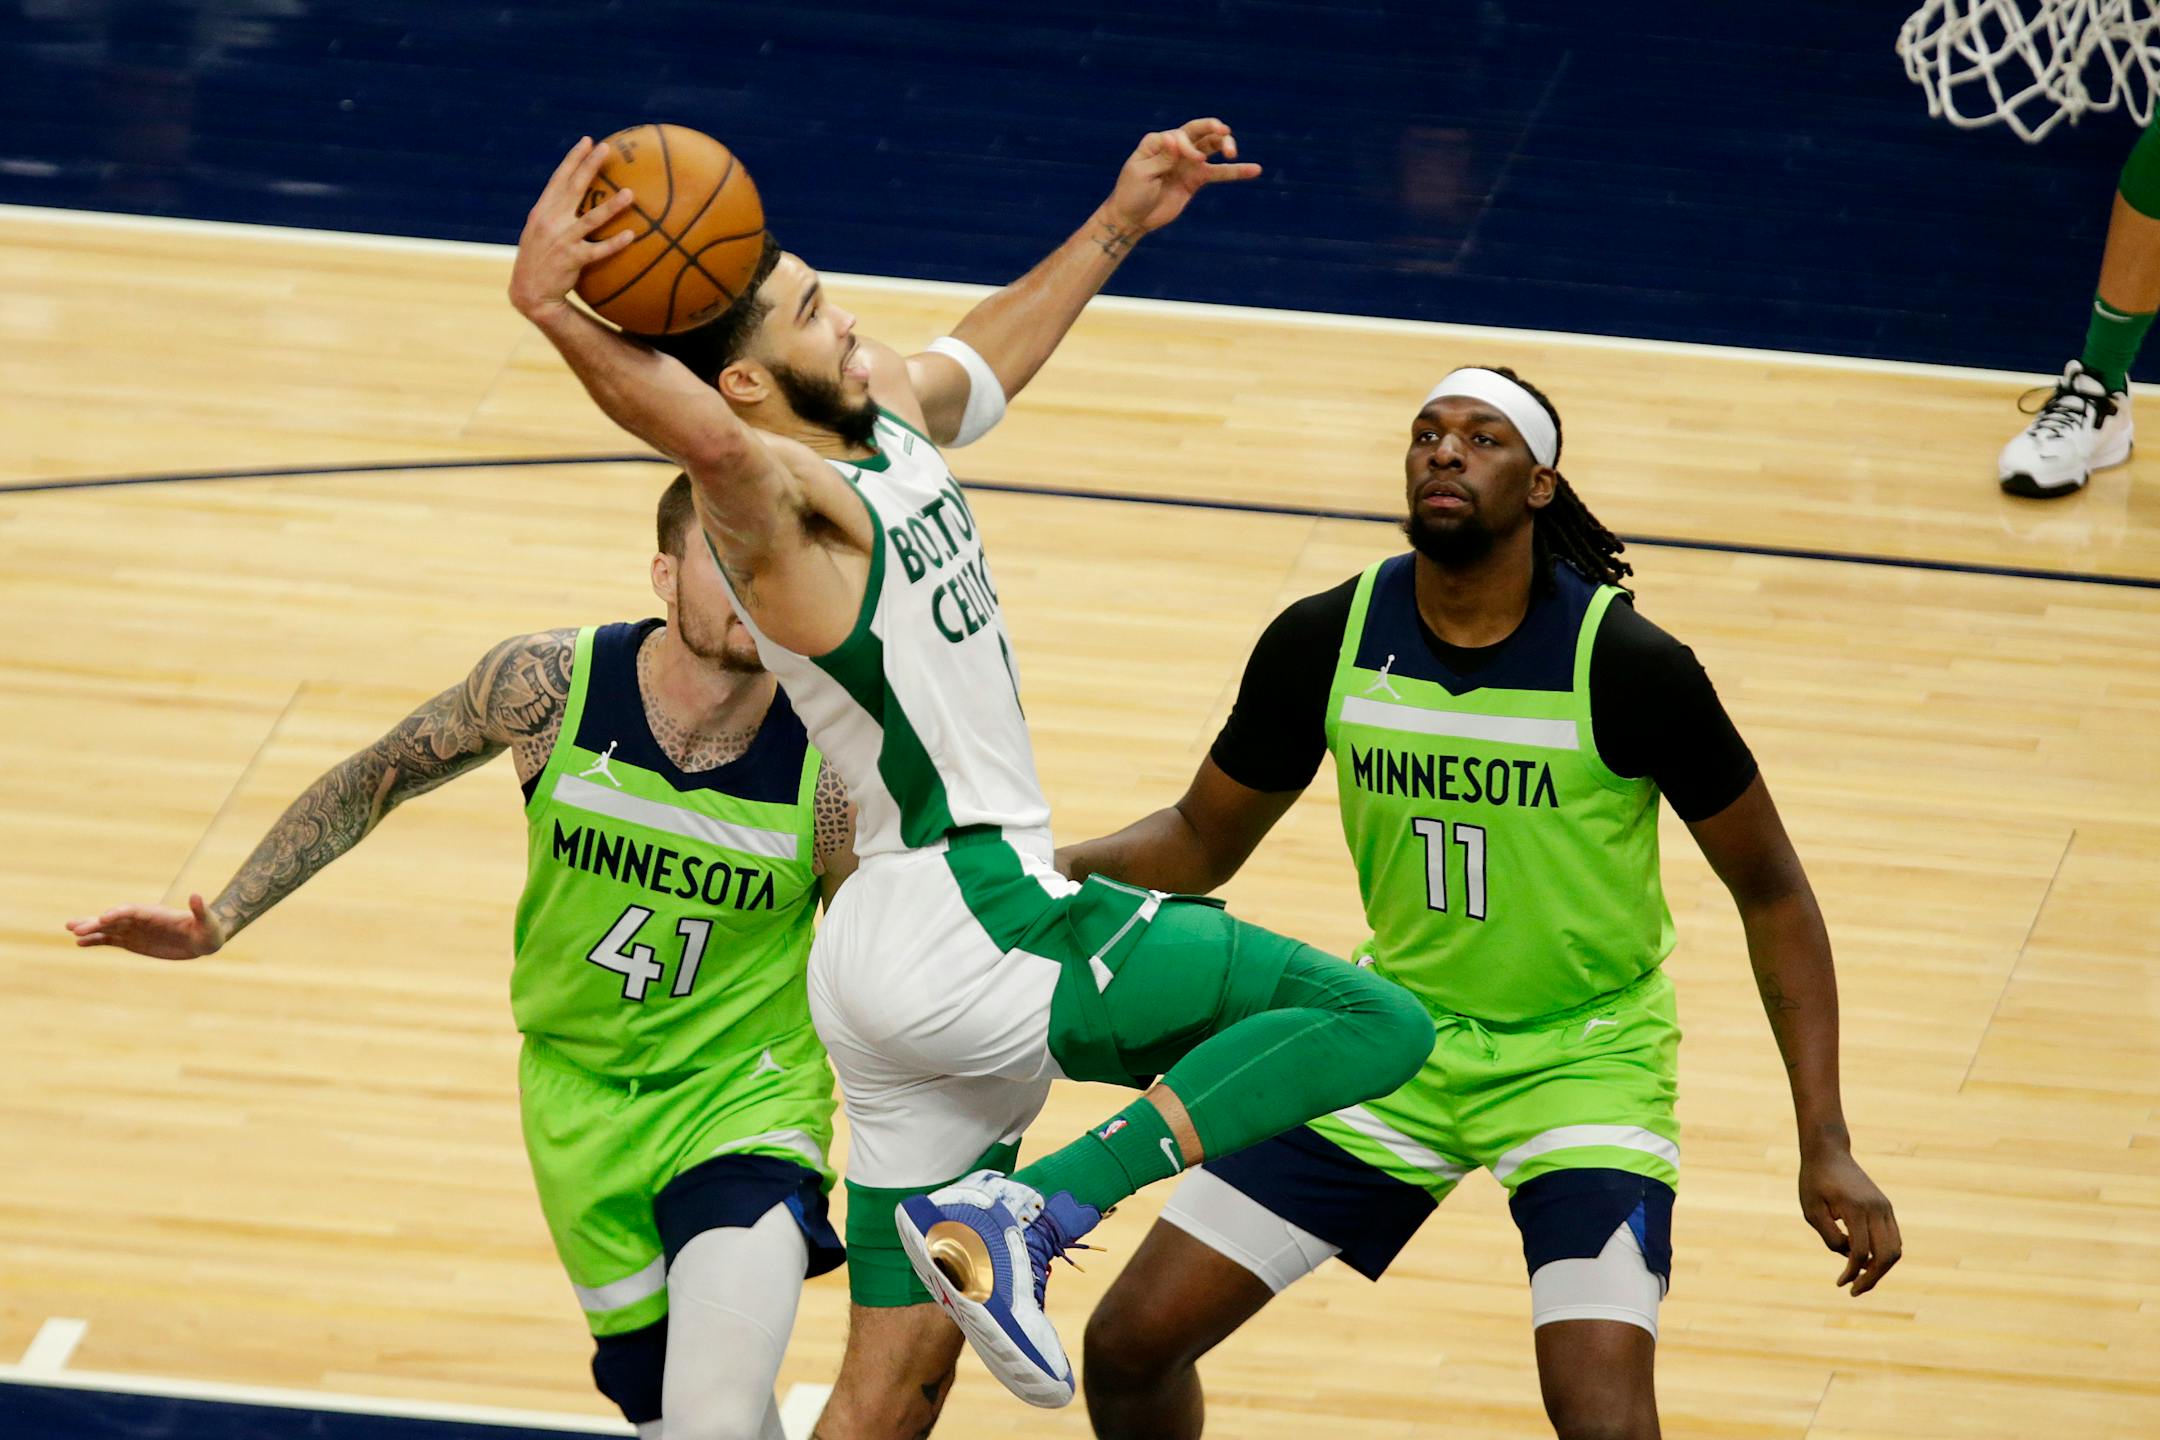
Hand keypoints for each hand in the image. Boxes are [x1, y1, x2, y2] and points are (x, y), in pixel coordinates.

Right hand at [65, 893, 227, 959]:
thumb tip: (197, 895)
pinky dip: (96, 941)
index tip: (102, 919)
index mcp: (156, 913)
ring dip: (90, 929)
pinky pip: (110, 940)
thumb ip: (200, 910)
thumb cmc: (208, 930)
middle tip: (74, 927)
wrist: (204, 939)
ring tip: (70, 930)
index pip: (132, 911)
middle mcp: (141, 919)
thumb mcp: (207, 922)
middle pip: (114, 918)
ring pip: (108, 928)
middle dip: (96, 922)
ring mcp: (135, 930)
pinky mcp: (133, 941)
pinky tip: (80, 943)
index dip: (117, 914)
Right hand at [508, 137, 640, 319]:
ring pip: (591, 219)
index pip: (559, 179)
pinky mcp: (573, 260)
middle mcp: (551, 221)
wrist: (529, 292)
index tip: (587, 141)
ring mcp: (562, 240)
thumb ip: (553, 213)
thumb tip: (573, 196)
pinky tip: (632, 235)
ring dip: (612, 206)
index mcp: (542, 211)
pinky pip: (598, 250)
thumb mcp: (538, 231)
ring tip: (631, 193)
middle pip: (574, 188)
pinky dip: (615, 243)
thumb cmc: (537, 259)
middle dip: (590, 166)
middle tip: (607, 149)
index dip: (573, 159)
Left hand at [1102, 118, 1261, 236]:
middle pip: (1199, 131)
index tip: (1192, 159)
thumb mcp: (1142, 175)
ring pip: (1211, 147)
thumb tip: (1176, 138)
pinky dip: (1236, 171)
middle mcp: (1175, 147)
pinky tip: (1254, 169)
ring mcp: (1188, 162)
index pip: (1180, 135)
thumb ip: (1161, 158)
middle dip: (1213, 128)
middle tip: (1224, 132)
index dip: (1188, 145)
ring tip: (1233, 152)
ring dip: (1224, 145)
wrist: (1133, 219)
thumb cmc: (1131, 194)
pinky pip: (1219, 172)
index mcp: (1158, 141)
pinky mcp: (1196, 179)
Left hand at [1799, 1143, 1901, 1295]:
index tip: (1840, 1283)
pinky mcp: (1886, 1208)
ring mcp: (1885, 1208)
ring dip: (1881, 1269)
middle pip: (1887, 1255)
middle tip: (1855, 1290)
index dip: (1852, 1272)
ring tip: (1861, 1280)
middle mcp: (1876, 1209)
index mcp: (1856, 1209)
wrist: (1829, 1153)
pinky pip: (1893, 1239)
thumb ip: (1830, 1236)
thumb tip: (1849, 1258)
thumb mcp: (1811, 1210)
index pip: (1861, 1252)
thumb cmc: (1815, 1181)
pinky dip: (1883, 1255)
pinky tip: (1865, 1262)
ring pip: (1895, 1249)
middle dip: (1873, 1278)